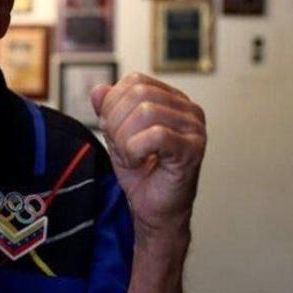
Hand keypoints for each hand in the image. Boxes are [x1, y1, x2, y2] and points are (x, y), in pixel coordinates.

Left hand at [90, 73, 205, 244]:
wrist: (155, 211)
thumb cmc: (142, 173)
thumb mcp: (117, 135)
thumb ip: (108, 110)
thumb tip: (98, 89)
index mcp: (172, 100)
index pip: (135, 81)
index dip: (114, 104)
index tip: (114, 132)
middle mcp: (189, 109)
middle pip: (139, 94)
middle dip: (117, 123)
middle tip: (121, 148)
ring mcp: (195, 128)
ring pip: (146, 112)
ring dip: (126, 140)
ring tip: (131, 158)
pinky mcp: (193, 149)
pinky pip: (156, 135)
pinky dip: (136, 150)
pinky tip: (139, 163)